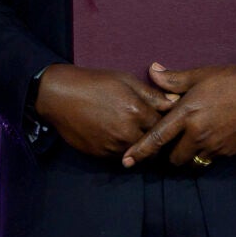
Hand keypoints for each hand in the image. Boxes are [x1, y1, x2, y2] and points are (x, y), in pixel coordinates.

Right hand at [31, 63, 174, 162]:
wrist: (59, 96)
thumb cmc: (94, 83)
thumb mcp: (125, 80)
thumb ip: (152, 94)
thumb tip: (176, 101)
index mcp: (136, 111)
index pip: (164, 125)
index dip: (167, 124)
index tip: (169, 123)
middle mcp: (126, 132)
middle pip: (154, 145)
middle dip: (157, 140)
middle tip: (157, 134)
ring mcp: (113, 145)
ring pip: (138, 153)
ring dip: (140, 147)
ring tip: (136, 135)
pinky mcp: (101, 154)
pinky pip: (120, 156)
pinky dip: (123, 150)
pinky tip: (118, 137)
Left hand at [123, 63, 235, 168]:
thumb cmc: (230, 79)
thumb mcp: (200, 75)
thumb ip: (173, 80)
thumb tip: (152, 70)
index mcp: (187, 114)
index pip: (157, 138)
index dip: (140, 151)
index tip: (126, 161)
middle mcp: (198, 134)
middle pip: (173, 158)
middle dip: (167, 154)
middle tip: (168, 143)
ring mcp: (214, 145)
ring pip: (191, 163)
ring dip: (185, 157)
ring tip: (186, 144)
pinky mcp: (228, 152)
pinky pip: (208, 161)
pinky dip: (202, 156)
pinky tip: (206, 141)